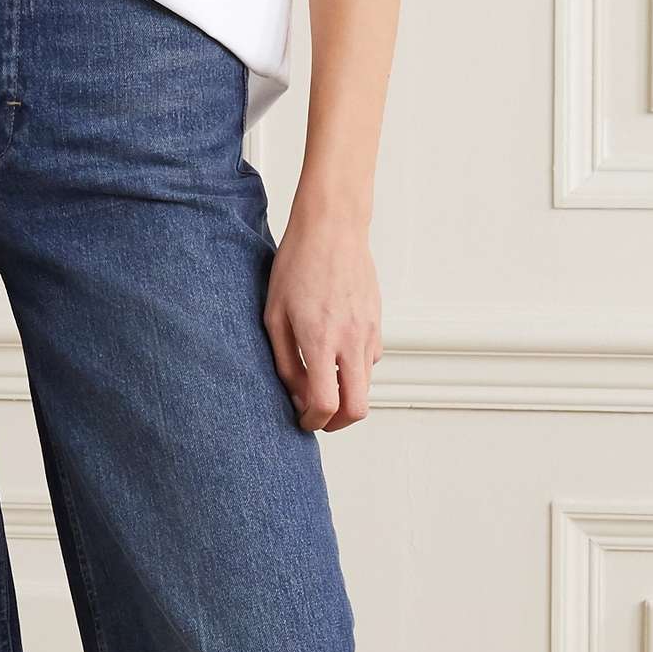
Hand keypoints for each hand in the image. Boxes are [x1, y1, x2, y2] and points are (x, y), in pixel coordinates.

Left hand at [263, 207, 381, 431]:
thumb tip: (297, 396)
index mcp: (321, 340)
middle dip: (338, 423)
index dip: (313, 422)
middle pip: (358, 409)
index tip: (302, 420)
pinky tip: (335, 352)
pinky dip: (354, 368)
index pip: (326, 404)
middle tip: (319, 418)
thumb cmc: (297, 265)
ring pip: (366, 385)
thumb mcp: (274, 315)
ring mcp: (369, 332)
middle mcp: (351, 340)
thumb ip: (285, 361)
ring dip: (346, 392)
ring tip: (321, 378)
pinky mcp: (378, 323)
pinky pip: (370, 360)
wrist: (333, 228)